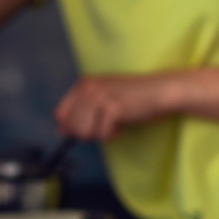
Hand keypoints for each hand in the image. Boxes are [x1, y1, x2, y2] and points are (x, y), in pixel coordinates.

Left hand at [53, 73, 173, 140]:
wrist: (159, 92)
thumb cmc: (133, 97)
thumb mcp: (102, 100)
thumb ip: (81, 112)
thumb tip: (61, 131)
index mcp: (84, 84)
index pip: (60, 114)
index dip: (70, 127)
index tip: (86, 127)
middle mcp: (89, 87)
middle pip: (72, 126)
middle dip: (88, 132)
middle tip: (104, 124)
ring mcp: (100, 97)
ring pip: (84, 132)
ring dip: (100, 133)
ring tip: (113, 123)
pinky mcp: (113, 108)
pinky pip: (102, 135)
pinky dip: (113, 135)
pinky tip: (122, 124)